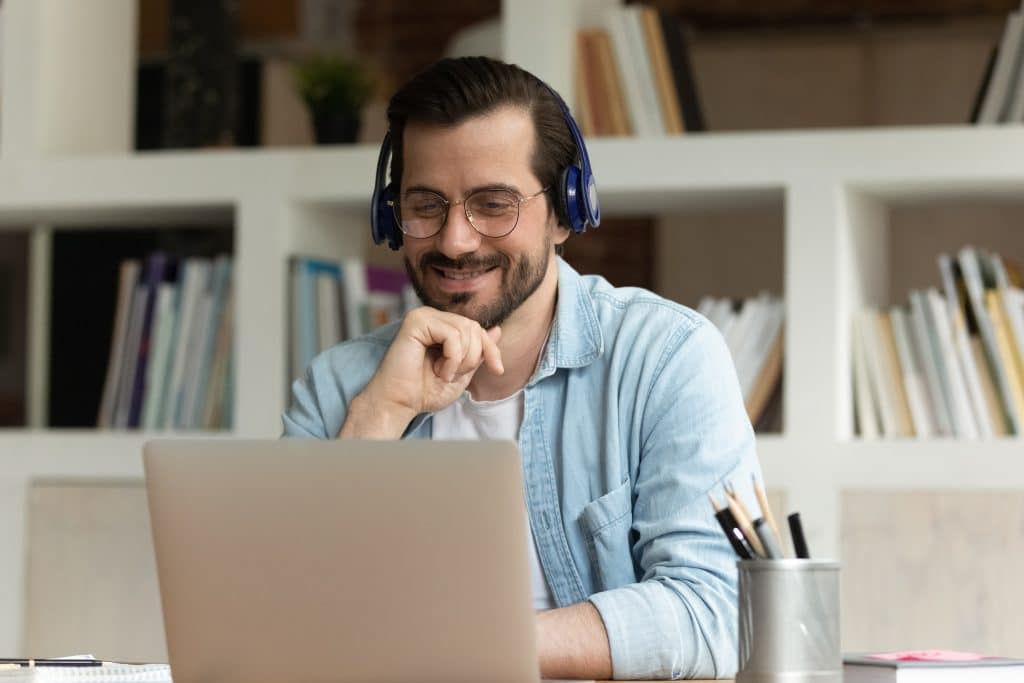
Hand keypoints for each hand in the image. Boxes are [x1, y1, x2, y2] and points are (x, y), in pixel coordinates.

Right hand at [339, 307, 503, 437]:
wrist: (400, 404)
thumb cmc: (424, 391)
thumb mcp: (462, 372)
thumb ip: (478, 351)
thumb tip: (498, 329)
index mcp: (441, 327)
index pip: (477, 328)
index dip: (491, 348)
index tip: (498, 370)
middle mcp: (432, 317)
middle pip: (474, 326)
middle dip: (473, 356)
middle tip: (453, 375)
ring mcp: (423, 317)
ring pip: (465, 329)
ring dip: (461, 360)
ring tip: (444, 373)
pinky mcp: (416, 322)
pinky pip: (452, 334)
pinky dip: (452, 358)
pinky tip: (439, 369)